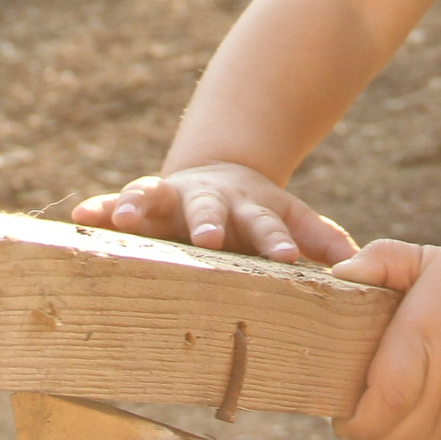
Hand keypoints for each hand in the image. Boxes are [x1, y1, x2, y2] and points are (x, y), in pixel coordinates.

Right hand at [71, 162, 357, 264]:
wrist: (220, 174)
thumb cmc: (261, 213)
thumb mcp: (294, 220)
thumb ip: (322, 239)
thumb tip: (360, 266)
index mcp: (250, 208)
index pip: (269, 225)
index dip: (278, 241)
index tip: (288, 258)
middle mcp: (209, 199)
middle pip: (209, 208)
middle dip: (206, 222)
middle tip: (206, 237)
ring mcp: (173, 197)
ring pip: (155, 196)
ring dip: (139, 205)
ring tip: (123, 216)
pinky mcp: (143, 202)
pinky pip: (116, 203)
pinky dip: (100, 209)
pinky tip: (79, 216)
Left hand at [329, 241, 440, 439]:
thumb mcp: (424, 258)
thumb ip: (379, 259)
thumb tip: (338, 273)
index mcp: (423, 339)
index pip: (386, 399)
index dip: (354, 418)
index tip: (336, 409)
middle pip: (392, 437)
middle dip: (360, 434)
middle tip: (346, 413)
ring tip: (371, 418)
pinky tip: (401, 417)